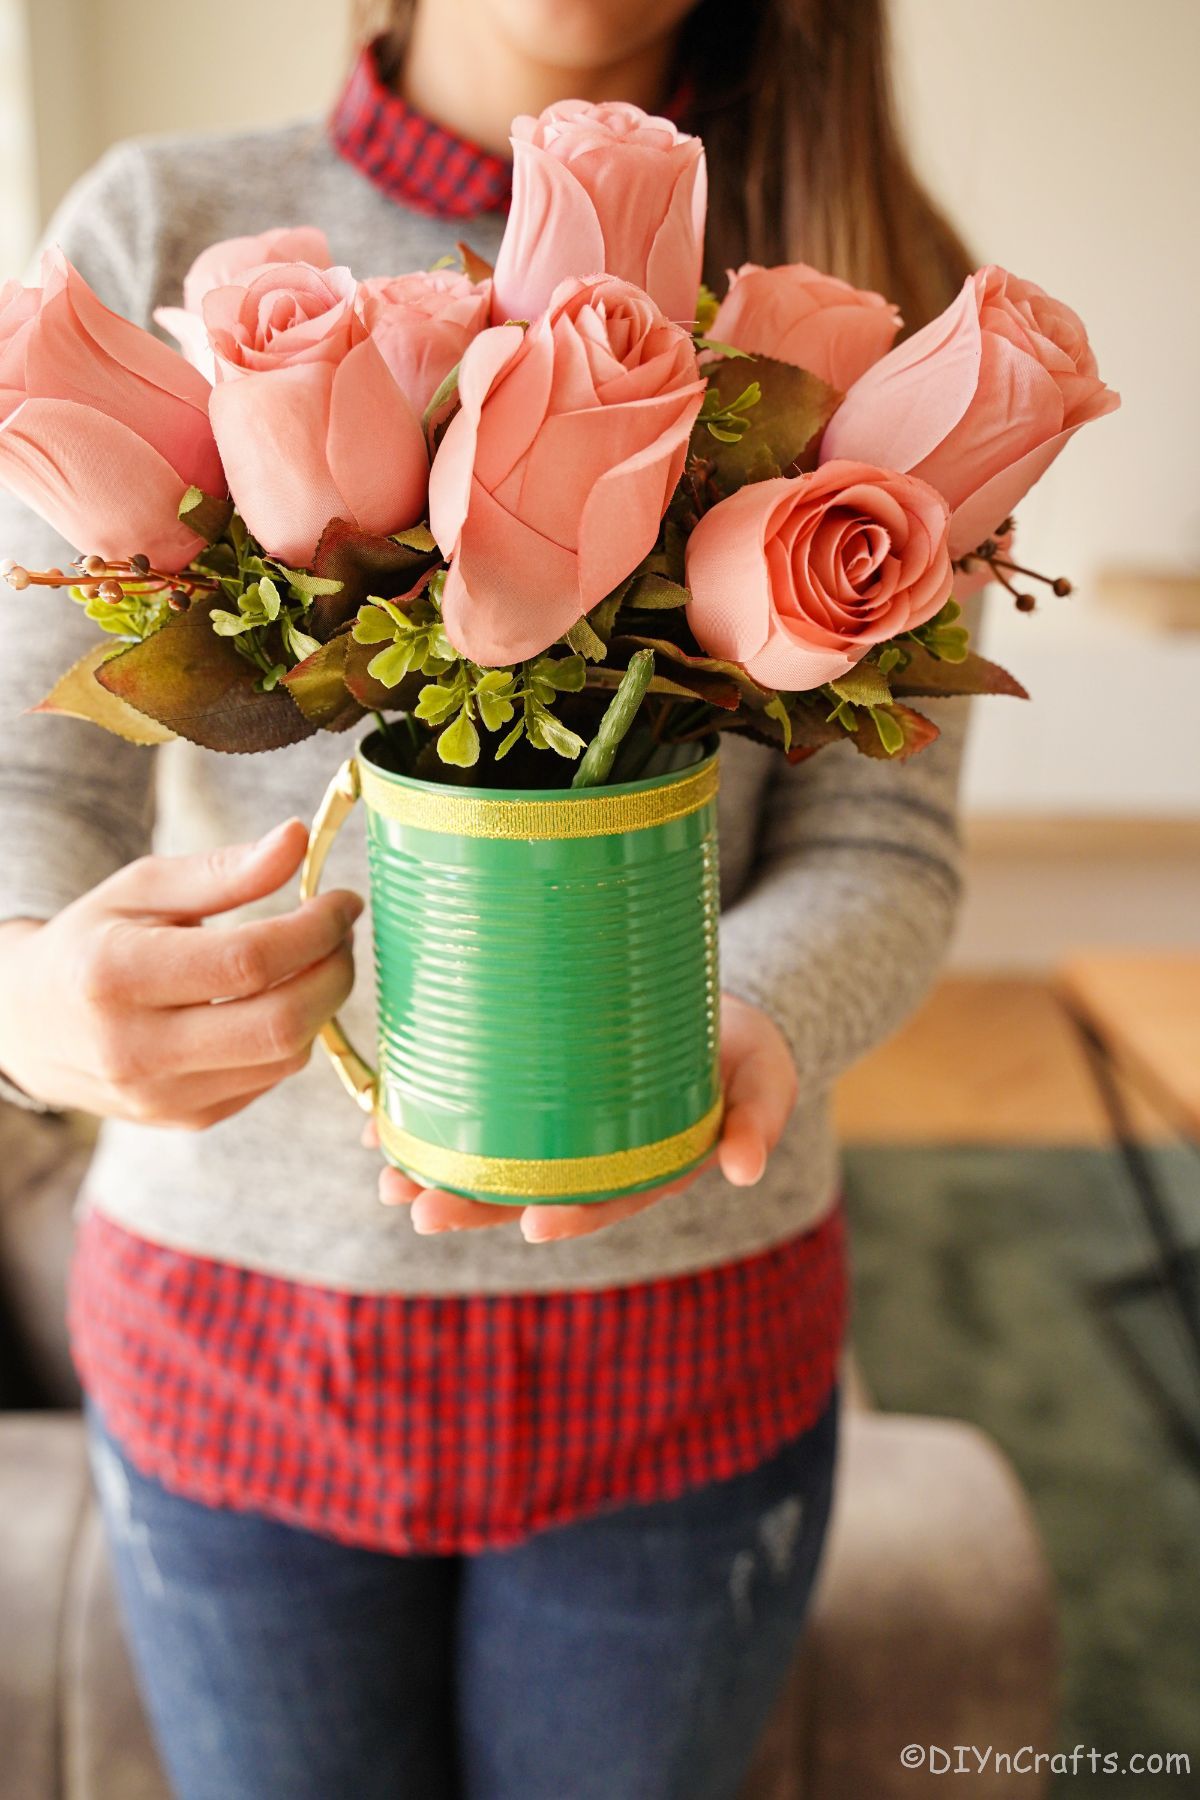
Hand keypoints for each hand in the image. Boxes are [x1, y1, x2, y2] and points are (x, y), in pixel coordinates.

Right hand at [0, 819, 359, 1129]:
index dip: (315, 929)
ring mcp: (162, 1096)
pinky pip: (271, 1079)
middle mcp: (136, 1049)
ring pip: (286, 1057)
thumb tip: (295, 839)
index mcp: (116, 976)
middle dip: (334, 972)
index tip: (342, 900)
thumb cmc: (93, 943)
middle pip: (280, 1024)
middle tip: (340, 935)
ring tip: (312, 961)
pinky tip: (275, 1001)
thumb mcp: (142, 889)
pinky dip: (291, 1036)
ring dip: (321, 1005)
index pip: (248, 961)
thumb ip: (223, 870)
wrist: (31, 1026)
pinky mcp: (187, 1120)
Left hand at [374, 993, 796, 1242]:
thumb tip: (747, 1167)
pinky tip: (380, 1122)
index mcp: (644, 1169)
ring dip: (435, 1172)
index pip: (603, 1202)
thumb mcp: (766, 1077)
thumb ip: (759, 1118)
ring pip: (488, 1161)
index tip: (536, 1225)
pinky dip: (425, 1117)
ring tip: (387, 1177)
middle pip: (527, 1192)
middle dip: (472, 1207)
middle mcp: (589, 1160)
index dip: (569, 1215)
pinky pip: (471, 1110)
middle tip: (421, 1210)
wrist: (710, 1005)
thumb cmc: (741, 1049)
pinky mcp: (525, 1085)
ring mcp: (553, 1128)